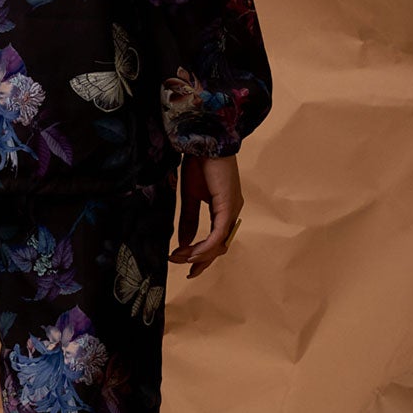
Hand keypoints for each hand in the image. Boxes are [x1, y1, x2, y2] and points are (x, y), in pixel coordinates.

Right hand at [169, 153, 242, 279]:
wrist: (203, 144)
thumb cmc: (198, 165)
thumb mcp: (190, 198)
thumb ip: (189, 221)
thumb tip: (184, 243)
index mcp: (225, 209)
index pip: (216, 240)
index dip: (202, 255)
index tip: (184, 262)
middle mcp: (232, 212)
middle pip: (219, 246)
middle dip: (201, 260)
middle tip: (183, 268)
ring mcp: (232, 210)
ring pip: (219, 244)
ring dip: (199, 254)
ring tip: (180, 257)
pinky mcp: (228, 206)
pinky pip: (218, 234)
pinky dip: (204, 246)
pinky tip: (191, 252)